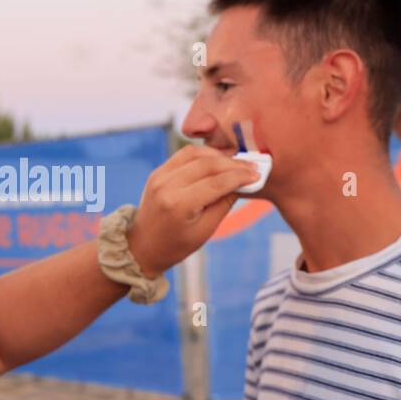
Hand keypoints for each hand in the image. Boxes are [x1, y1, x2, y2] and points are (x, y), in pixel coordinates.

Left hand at [126, 145, 259, 276]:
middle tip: (253, 166)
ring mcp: (159, 176)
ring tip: (237, 162)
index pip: (216, 183)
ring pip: (195, 153)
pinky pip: (184, 155)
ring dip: (219, 155)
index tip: (257, 175)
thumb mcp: (205, 230)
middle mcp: (166, 186)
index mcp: (178, 205)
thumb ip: (224, 204)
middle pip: (207, 164)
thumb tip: (243, 182)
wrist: (143, 246)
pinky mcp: (158, 172)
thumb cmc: (175, 245)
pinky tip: (218, 160)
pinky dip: (203, 154)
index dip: (239, 177)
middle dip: (233, 164)